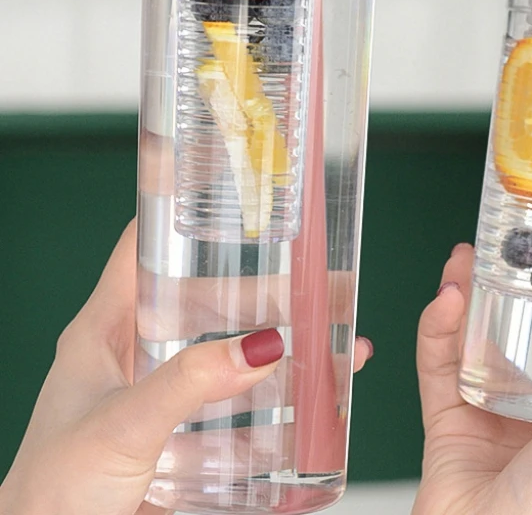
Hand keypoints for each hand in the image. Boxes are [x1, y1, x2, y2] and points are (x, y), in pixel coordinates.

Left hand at [0, 221, 372, 514]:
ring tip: (331, 337)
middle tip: (315, 282)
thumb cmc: (51, 496)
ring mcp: (165, 394)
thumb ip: (188, 383)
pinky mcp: (187, 435)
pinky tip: (315, 402)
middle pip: (209, 302)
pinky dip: (281, 402)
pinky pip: (241, 407)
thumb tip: (260, 346)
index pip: (142, 248)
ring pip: (231, 353)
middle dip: (264, 292)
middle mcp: (139, 354)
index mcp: (106, 330)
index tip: (228, 193)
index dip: (180, 215)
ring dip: (281, 348)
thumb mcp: (122, 424)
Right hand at [413, 244, 531, 514]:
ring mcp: (493, 415)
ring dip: (469, 297)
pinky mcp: (449, 420)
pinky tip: (447, 299)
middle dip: (515, 291)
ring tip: (467, 258)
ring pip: (477, 341)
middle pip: (527, 335)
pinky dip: (437, 329)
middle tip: (511, 250)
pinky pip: (438, 364)